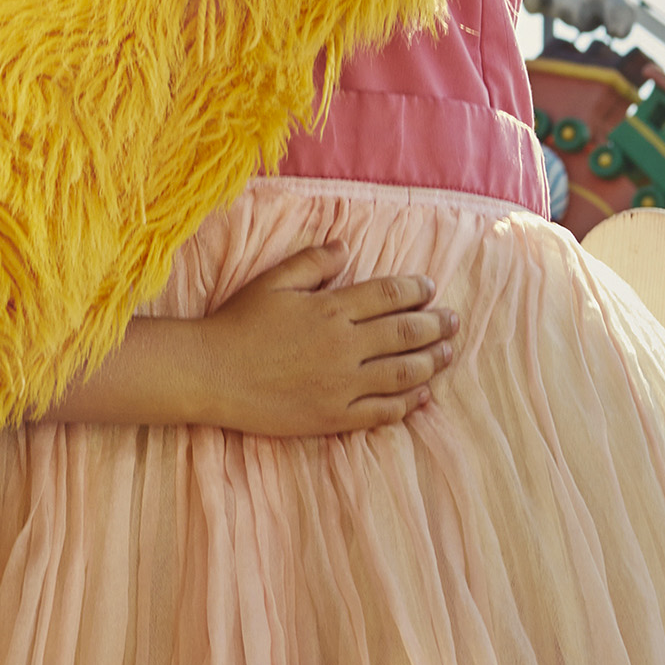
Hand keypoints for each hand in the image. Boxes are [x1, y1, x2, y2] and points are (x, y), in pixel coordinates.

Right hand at [187, 244, 457, 435]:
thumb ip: (313, 262)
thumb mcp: (273, 281)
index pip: (390, 296)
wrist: (211, 374)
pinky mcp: (334, 416)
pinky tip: (422, 396)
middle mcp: (345, 346)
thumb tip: (346, 248)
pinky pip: (383, 411)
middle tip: (453, 321)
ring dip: (431, 362)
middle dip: (435, 325)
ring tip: (447, 353)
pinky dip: (408, 403)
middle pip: (405, 333)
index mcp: (332, 309)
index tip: (430, 289)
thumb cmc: (238, 323)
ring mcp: (342, 385)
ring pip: (403, 373)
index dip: (416, 291)